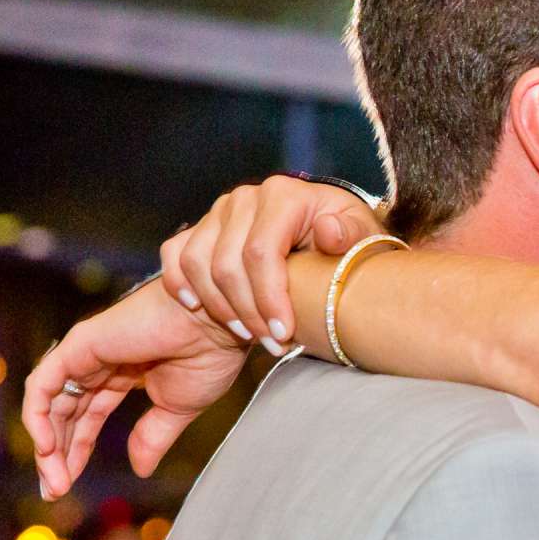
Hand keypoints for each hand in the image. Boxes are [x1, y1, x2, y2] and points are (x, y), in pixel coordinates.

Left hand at [22, 278, 247, 495]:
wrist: (218, 325)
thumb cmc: (209, 355)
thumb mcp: (178, 409)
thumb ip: (153, 436)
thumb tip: (139, 468)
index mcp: (123, 374)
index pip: (87, 417)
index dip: (76, 451)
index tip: (68, 484)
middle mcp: (99, 363)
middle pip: (63, 414)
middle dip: (56, 454)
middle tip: (55, 489)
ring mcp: (86, 353)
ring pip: (49, 403)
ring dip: (47, 444)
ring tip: (55, 479)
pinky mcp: (79, 346)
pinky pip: (42, 384)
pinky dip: (37, 415)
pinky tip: (48, 447)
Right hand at [163, 174, 383, 348]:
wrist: (325, 234)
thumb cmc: (347, 240)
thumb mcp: (363, 236)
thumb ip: (352, 235)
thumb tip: (329, 232)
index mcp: (284, 196)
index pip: (261, 253)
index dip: (269, 299)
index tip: (285, 334)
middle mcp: (245, 199)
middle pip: (228, 264)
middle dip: (249, 312)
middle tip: (272, 344)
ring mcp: (218, 212)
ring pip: (199, 264)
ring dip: (220, 307)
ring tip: (249, 333)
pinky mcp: (199, 226)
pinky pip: (175, 255)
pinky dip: (181, 284)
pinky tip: (200, 309)